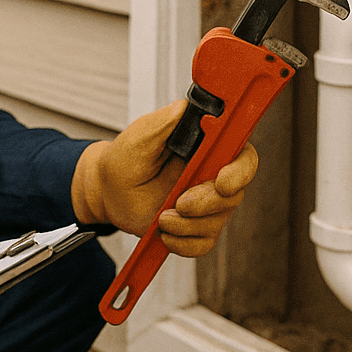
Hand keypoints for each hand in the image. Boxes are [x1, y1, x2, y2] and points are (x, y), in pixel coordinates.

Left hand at [71, 98, 258, 256]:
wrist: (109, 190)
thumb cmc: (125, 159)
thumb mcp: (139, 135)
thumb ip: (164, 120)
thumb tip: (185, 107)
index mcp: (207, 148)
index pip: (242, 156)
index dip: (240, 171)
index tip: (221, 182)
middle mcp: (212, 175)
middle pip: (234, 194)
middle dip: (207, 203)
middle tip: (180, 203)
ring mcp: (207, 205)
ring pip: (217, 222)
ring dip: (188, 224)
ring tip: (161, 216)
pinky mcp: (196, 228)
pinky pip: (202, 244)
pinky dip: (183, 243)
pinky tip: (164, 232)